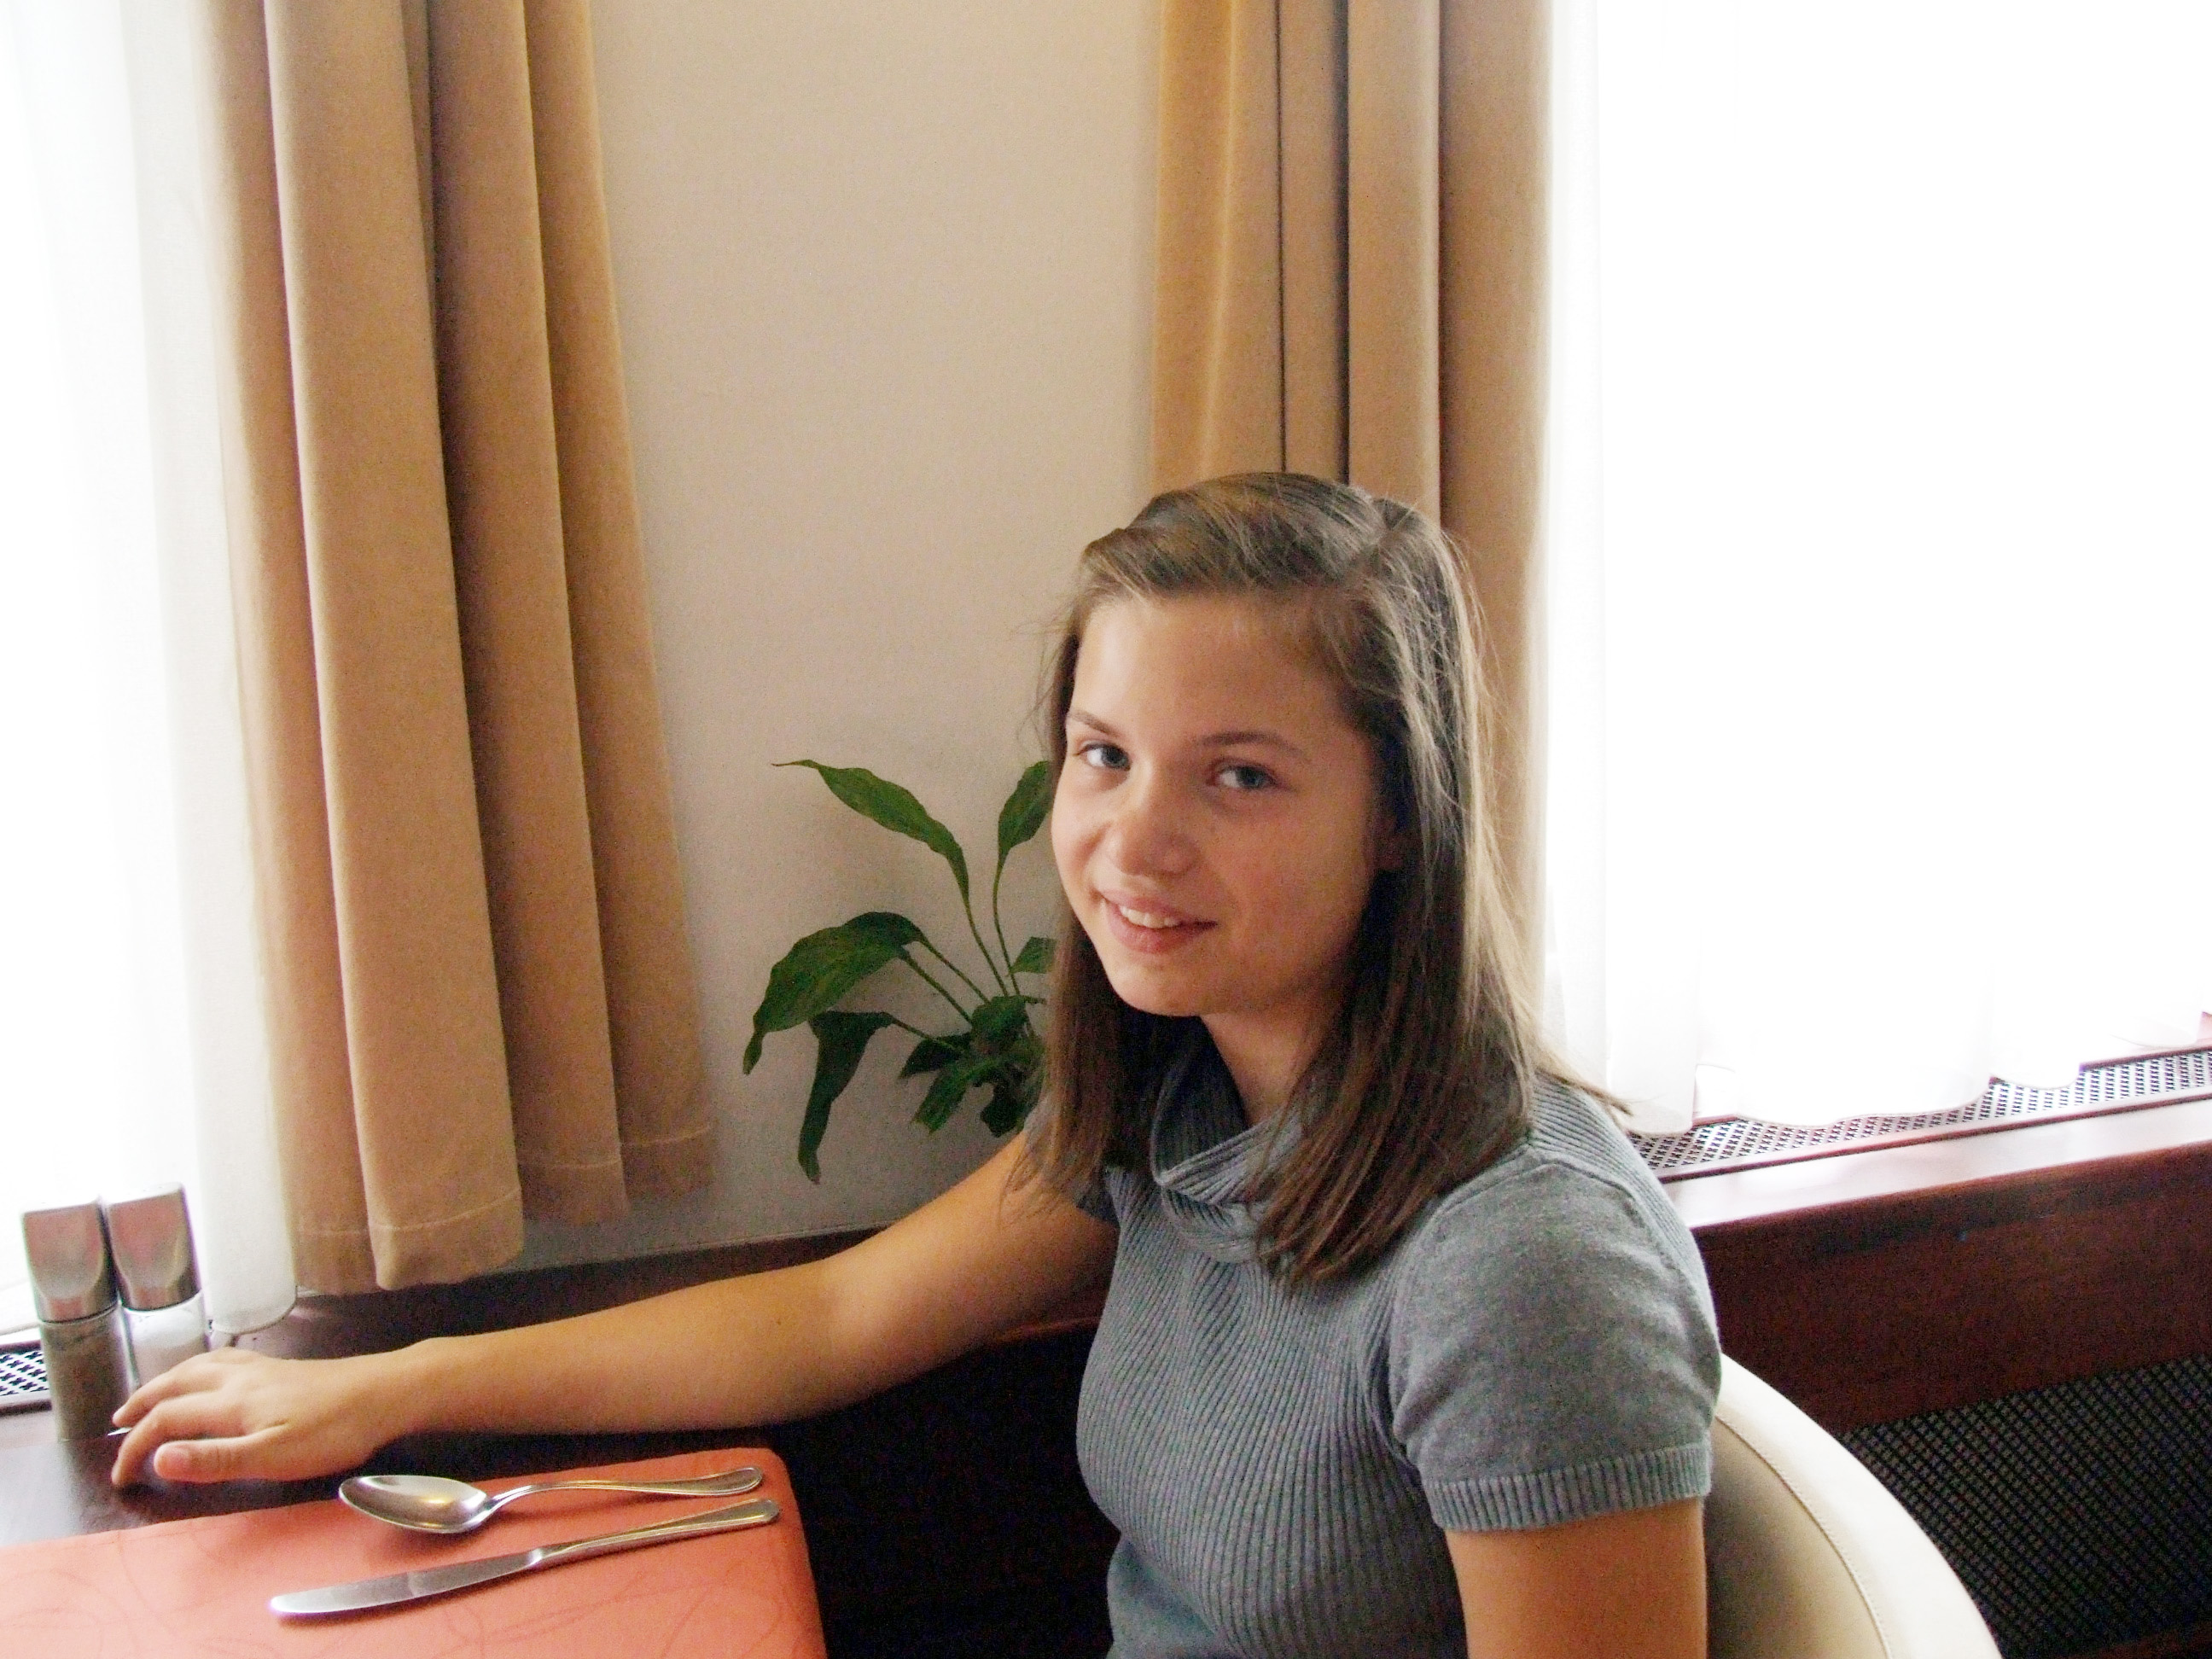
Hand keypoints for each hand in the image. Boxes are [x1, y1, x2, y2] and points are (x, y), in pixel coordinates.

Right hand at [109, 1347, 413, 1487]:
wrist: (387, 1392)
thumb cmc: (334, 1431)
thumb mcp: (273, 1456)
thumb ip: (214, 1458)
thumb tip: (157, 1457)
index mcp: (231, 1402)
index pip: (166, 1420)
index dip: (135, 1447)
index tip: (121, 1477)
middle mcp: (240, 1377)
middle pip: (176, 1383)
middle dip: (142, 1403)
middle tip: (117, 1422)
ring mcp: (263, 1369)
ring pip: (199, 1366)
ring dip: (167, 1382)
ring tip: (152, 1396)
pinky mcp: (283, 1368)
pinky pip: (224, 1360)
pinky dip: (200, 1368)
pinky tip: (212, 1373)